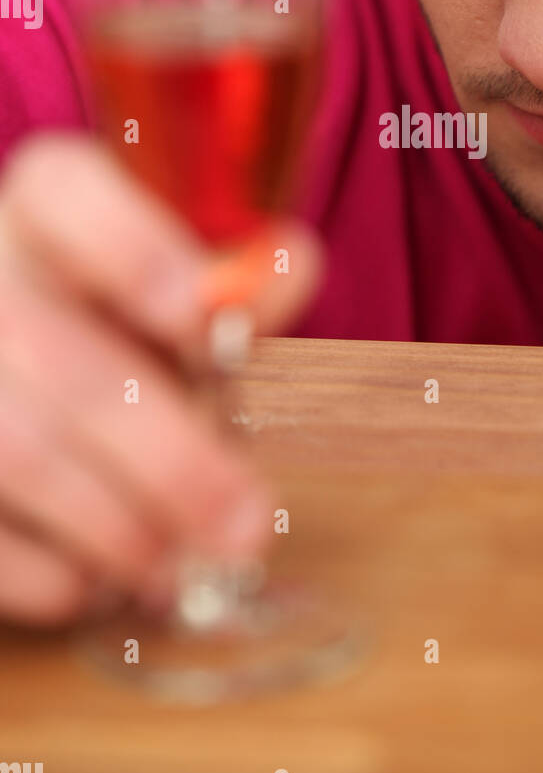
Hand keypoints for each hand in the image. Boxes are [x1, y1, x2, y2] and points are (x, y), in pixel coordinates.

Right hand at [0, 133, 322, 624]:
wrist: (26, 379)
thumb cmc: (118, 332)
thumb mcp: (177, 294)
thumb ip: (235, 284)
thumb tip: (286, 265)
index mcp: (43, 210)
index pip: (65, 192)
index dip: (132, 251)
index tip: (202, 318)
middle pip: (62, 364)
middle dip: (171, 460)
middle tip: (250, 526)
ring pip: (21, 456)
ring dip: (123, 530)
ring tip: (191, 568)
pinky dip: (60, 574)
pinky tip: (109, 580)